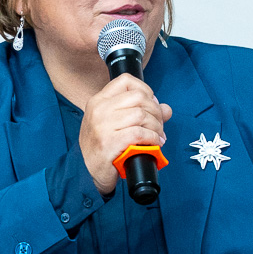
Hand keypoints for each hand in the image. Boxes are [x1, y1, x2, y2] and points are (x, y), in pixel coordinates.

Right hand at [80, 74, 171, 195]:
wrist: (85, 171)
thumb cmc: (102, 147)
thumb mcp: (116, 124)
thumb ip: (141, 112)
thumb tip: (166, 109)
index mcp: (99, 100)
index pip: (126, 81)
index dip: (145, 90)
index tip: (152, 104)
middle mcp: (99, 109)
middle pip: (139, 97)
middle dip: (155, 111)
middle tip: (159, 125)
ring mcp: (102, 125)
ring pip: (141, 115)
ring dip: (156, 126)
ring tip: (158, 136)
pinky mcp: (109, 142)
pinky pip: (139, 133)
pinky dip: (152, 138)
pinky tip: (154, 143)